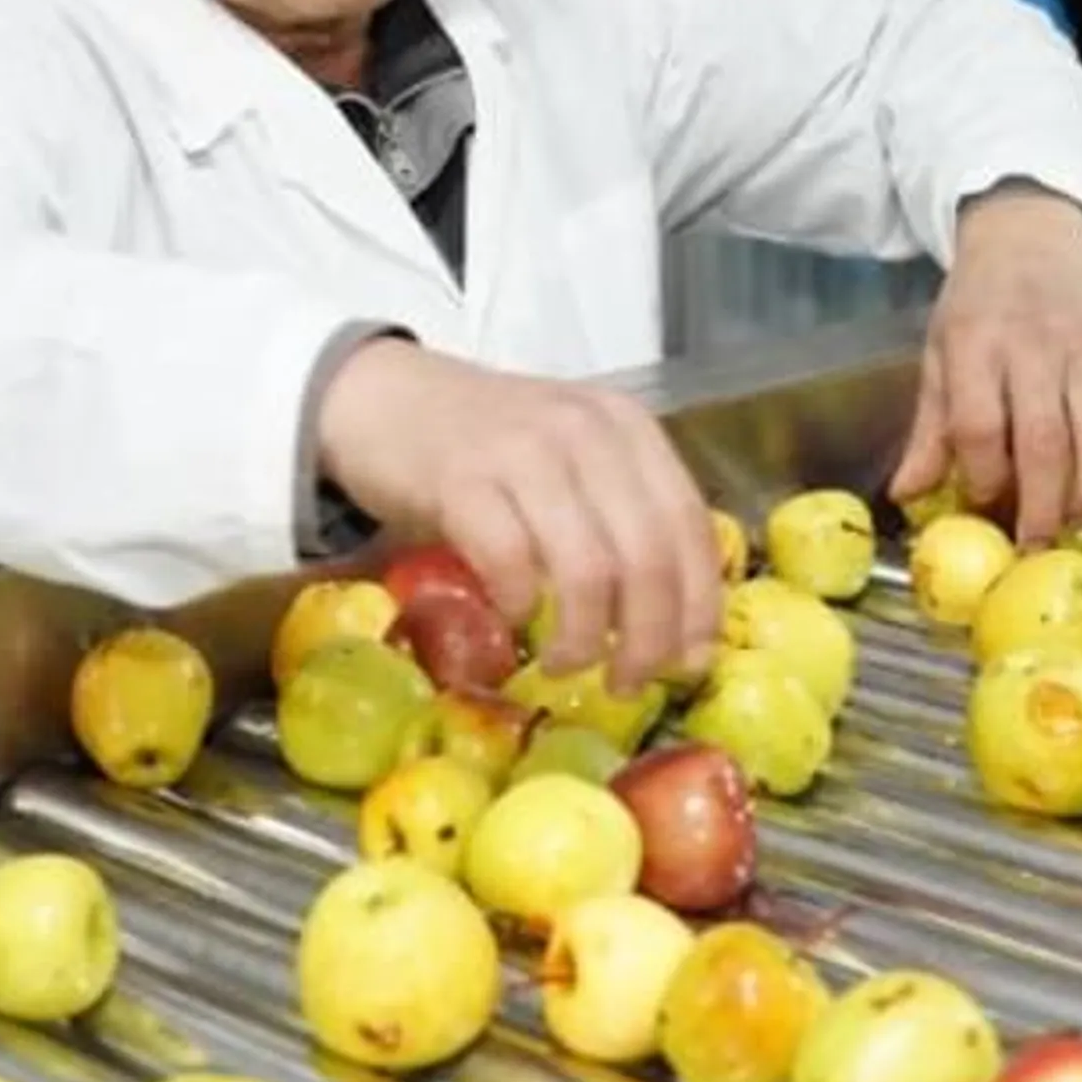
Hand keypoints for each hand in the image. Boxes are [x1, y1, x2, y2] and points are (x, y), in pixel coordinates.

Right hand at [315, 339, 720, 690]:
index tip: (688, 662)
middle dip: (647, 637)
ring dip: (584, 637)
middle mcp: (586, 432)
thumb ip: (623, 522)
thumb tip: (677, 635)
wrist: (384, 398)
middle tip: (626, 682)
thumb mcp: (574, 462)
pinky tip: (513, 615)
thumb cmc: (489, 445)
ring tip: (566, 663)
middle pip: (647, 555)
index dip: (697, 604)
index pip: (689, 525)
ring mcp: (523, 451)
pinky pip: (510, 560)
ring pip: (587, 568)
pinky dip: (520, 602)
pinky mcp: (461, 478)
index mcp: (627, 429)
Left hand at [892, 190, 1081, 544]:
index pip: (979, 423)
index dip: (982, 474)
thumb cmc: (978, 309)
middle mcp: (1034, 348)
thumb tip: (907, 496)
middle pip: (1044, 439)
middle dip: (1042, 504)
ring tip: (1077, 523)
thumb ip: (930, 429)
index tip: (981, 502)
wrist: (1030, 241)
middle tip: (1035, 546)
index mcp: (975, 346)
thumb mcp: (939, 355)